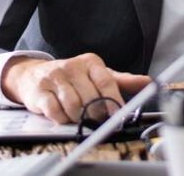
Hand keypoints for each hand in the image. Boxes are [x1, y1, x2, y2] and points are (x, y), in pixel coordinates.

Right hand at [0, 54, 150, 123]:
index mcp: (90, 62)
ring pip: (73, 106)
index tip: (119, 115)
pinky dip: (62, 119)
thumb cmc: (73, 76)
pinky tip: (64, 117)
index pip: (106, 82)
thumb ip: (123, 81)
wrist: (34, 74)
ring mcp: (55, 78)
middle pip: (90, 97)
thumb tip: (149, 82)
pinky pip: (55, 111)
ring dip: (78, 118)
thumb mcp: (98, 74)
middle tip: (98, 121)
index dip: (114, 101)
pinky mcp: (39, 91)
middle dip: (96, 114)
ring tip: (80, 118)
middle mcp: (72, 66)